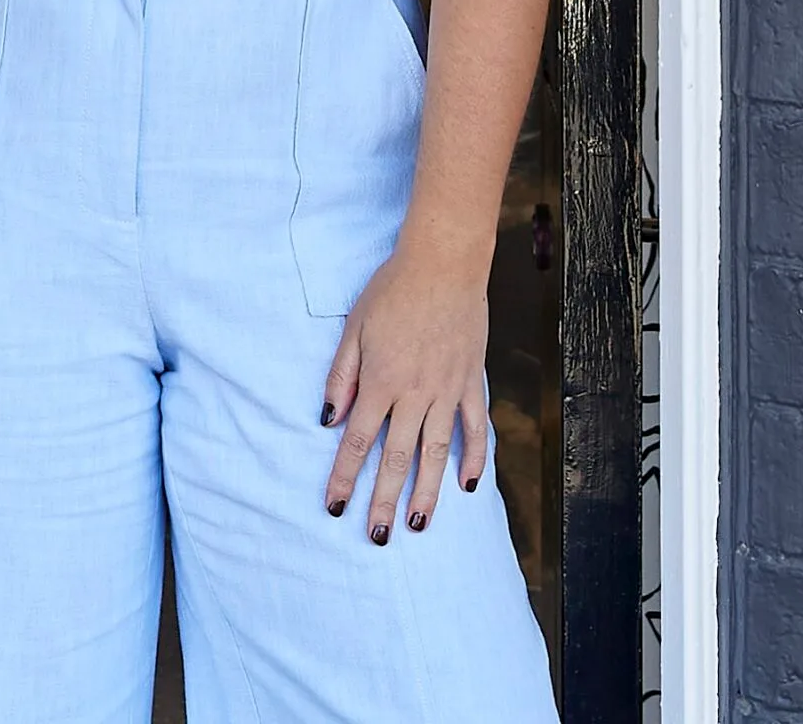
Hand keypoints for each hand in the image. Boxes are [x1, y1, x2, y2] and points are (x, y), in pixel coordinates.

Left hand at [321, 245, 489, 540]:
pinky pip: (474, 428)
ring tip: (417, 526)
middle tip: (377, 537)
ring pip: (435, 452)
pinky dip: (473, 458)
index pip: (358, 440)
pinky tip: (466, 485)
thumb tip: (328, 420)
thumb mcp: (354, 328)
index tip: (334, 507)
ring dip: (426, 492)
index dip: (344, 476)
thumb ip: (342, 376)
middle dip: (383, 501)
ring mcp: (446, 391)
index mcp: (380, 381)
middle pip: (396, 458)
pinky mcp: (470, 382)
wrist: (443, 264)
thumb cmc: (391, 291)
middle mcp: (414, 394)